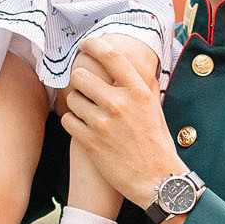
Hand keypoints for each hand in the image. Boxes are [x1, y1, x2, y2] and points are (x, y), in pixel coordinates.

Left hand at [61, 38, 183, 213]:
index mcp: (138, 91)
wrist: (156, 179)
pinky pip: (68, 120)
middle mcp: (119, 103)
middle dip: (79, 79)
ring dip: (75, 103)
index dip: (93, 45)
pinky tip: (82, 125)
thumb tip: (130, 64)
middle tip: (83, 87)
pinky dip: (72, 121)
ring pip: (72, 99)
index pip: (110, 55)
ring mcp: (103, 123)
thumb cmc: (157, 143)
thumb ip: (141, 84)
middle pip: (81, 75)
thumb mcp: (154, 108)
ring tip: (85, 110)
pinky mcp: (90, 142)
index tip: (85, 45)